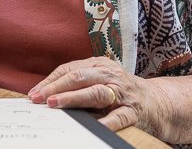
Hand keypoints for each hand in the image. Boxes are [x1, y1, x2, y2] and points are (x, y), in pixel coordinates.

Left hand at [28, 57, 166, 136]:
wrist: (157, 103)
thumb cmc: (120, 92)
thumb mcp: (100, 80)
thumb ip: (79, 84)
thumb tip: (46, 95)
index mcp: (98, 65)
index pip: (69, 70)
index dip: (50, 81)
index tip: (34, 93)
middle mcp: (109, 75)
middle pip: (78, 77)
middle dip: (56, 87)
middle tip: (39, 98)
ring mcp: (122, 92)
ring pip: (94, 93)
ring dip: (73, 98)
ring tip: (56, 104)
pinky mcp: (133, 111)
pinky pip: (118, 117)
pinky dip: (106, 122)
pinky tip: (94, 126)